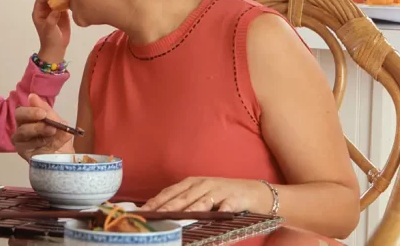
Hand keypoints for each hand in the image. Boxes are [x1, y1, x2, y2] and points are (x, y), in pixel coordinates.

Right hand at [11, 93, 74, 160]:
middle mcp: (21, 130)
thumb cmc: (58, 136)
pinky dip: (44, 143)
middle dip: (33, 120)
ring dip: (41, 131)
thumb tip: (32, 96)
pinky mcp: (24, 154)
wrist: (66, 156)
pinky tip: (53, 143)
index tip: (43, 113)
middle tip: (48, 123)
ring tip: (54, 132)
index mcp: (27, 119)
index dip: (30, 111)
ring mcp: (21, 143)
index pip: (21, 112)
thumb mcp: (57, 121)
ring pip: (24, 133)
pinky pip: (31, 147)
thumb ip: (46, 109)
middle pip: (19, 122)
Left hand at [32, 0, 70, 63]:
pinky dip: (68, 3)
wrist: (57, 48)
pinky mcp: (63, 15)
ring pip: (57, 0)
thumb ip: (52, 18)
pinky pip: (64, 6)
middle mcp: (46, 11)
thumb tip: (57, 9)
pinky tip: (72, 3)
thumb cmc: (50, 39)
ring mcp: (54, 12)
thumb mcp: (49, 29)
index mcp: (39, 13)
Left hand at [140, 177, 272, 212]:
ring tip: (179, 217)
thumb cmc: (225, 197)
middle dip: (167, 207)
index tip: (143, 211)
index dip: (156, 201)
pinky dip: (222, 211)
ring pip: (201, 201)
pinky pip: (227, 206)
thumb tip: (162, 214)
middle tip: (155, 216)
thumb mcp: (202, 197)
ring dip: (189, 209)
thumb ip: (185, 203)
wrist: (256, 193)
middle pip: (181, 197)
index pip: (169, 192)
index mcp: (192, 183)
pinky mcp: (234, 198)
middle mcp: (203, 184)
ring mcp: (219, 190)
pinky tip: (217, 216)